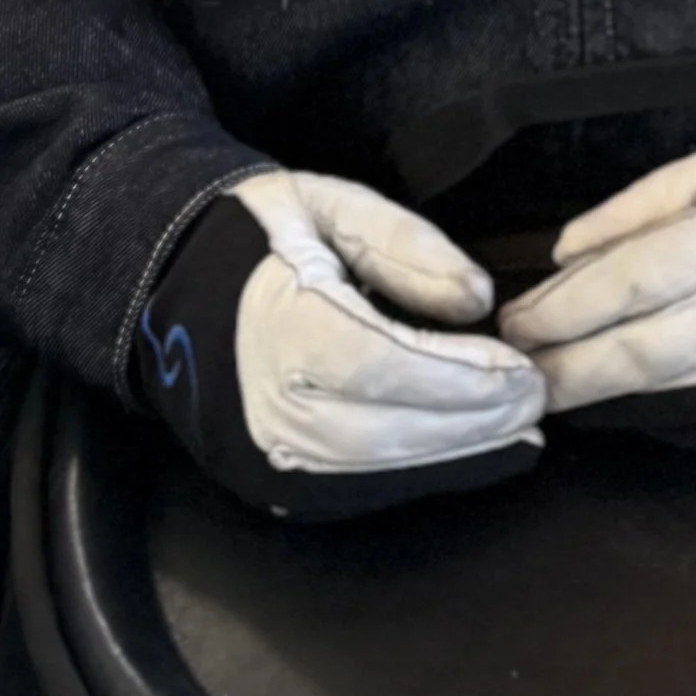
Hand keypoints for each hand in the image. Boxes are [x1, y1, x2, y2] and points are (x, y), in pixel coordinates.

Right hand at [135, 170, 546, 517]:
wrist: (158, 280)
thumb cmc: (254, 234)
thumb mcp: (332, 205)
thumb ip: (407, 246)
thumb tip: (478, 300)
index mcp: (279, 325)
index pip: (385, 364)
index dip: (463, 377)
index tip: (525, 372)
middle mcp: (264, 405)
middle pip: (390, 431)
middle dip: (475, 424)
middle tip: (537, 406)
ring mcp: (259, 455)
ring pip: (376, 471)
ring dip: (456, 458)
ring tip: (517, 435)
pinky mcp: (264, 485)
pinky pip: (353, 490)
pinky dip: (416, 476)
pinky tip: (463, 455)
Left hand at [497, 129, 695, 460]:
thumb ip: (640, 207)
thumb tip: (564, 256)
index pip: (617, 289)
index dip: (554, 310)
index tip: (513, 320)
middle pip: (624, 358)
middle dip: (559, 368)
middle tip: (516, 370)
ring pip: (650, 403)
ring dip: (592, 399)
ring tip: (552, 385)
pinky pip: (691, 424)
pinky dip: (645, 414)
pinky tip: (615, 401)